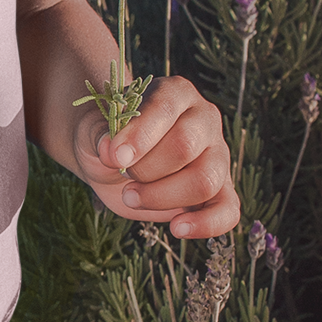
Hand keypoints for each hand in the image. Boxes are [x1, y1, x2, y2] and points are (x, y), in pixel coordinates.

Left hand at [72, 75, 238, 238]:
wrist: (113, 162)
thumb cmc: (107, 139)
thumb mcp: (94, 129)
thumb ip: (101, 135)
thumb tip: (110, 150)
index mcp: (175, 93)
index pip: (165, 108)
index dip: (140, 135)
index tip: (114, 156)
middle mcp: (204, 120)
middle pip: (185, 146)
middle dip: (146, 169)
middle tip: (123, 172)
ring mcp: (217, 155)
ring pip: (205, 180)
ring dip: (162, 196)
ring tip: (131, 195)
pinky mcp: (221, 190)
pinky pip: (228, 211)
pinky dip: (205, 224)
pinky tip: (177, 228)